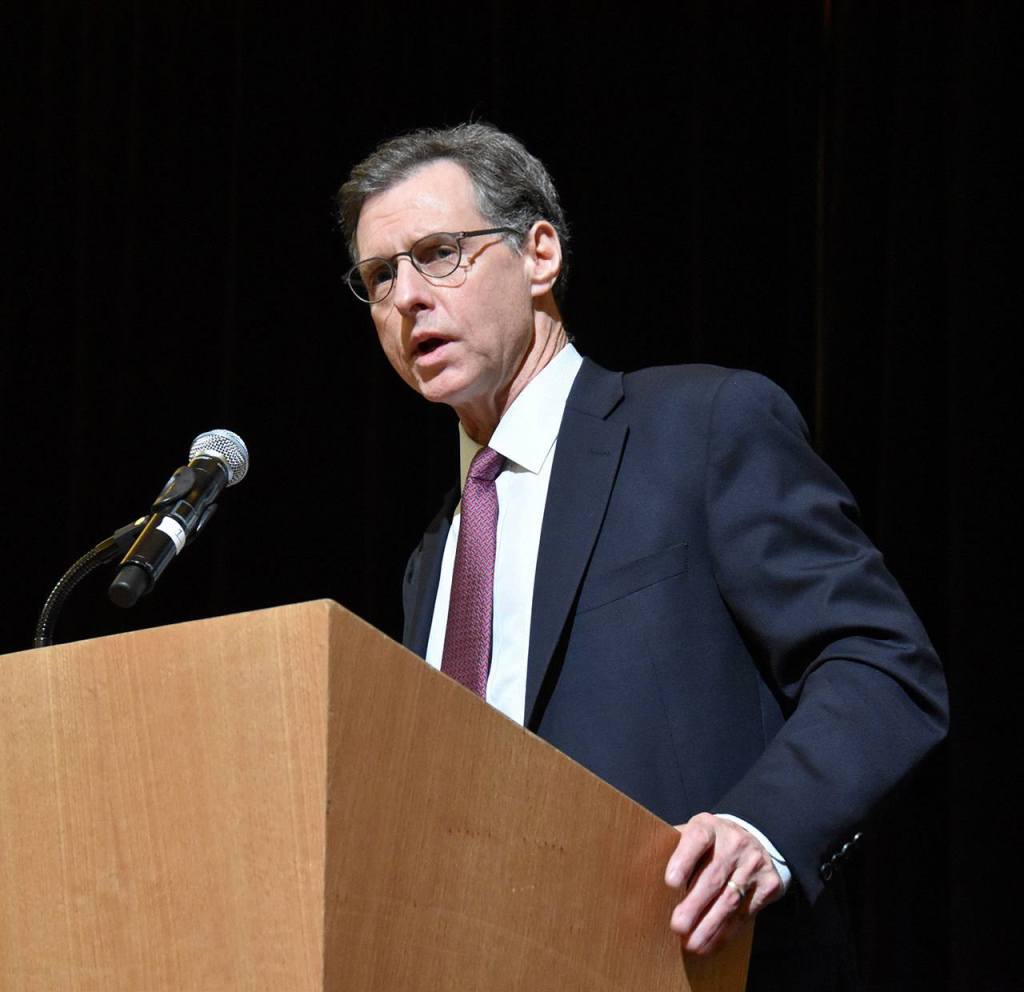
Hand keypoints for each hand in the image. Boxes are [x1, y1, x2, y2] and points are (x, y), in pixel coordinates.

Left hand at [664, 812, 783, 954]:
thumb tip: (640, 869)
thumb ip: (673, 848)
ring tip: (691, 944)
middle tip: (677, 926)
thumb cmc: (711, 843)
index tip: (670, 882)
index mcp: (709, 826)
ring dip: (709, 926)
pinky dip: (726, 933)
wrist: (756, 840)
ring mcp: (754, 863)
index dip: (684, 859)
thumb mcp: (694, 835)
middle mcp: (734, 842)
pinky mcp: (769, 884)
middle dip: (694, 904)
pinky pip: (745, 913)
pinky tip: (710, 944)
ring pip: (730, 899)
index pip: (697, 838)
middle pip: (713, 875)